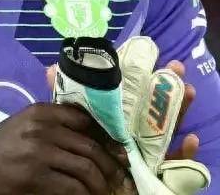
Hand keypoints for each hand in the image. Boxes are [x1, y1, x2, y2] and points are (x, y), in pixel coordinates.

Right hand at [0, 102, 130, 194]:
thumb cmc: (2, 146)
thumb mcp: (24, 124)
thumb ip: (51, 122)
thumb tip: (93, 135)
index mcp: (40, 112)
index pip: (84, 120)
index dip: (105, 137)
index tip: (116, 150)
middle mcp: (42, 129)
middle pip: (91, 147)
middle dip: (111, 166)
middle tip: (121, 178)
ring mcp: (40, 154)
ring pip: (87, 169)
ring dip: (101, 184)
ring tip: (106, 192)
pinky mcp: (37, 178)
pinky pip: (74, 188)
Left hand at [45, 58, 198, 160]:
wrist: (88, 189)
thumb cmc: (84, 156)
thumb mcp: (73, 126)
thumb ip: (67, 102)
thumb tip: (51, 70)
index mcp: (118, 120)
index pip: (134, 96)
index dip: (144, 77)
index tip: (154, 58)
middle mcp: (136, 133)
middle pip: (154, 108)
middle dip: (166, 87)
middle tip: (175, 67)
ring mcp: (148, 151)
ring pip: (167, 130)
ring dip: (179, 111)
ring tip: (186, 92)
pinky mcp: (155, 173)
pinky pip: (175, 166)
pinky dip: (184, 153)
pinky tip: (189, 140)